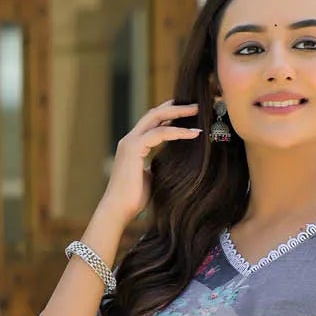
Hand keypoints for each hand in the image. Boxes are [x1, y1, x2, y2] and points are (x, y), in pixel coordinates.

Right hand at [101, 99, 201, 225]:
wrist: (119, 210)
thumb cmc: (133, 199)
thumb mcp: (150, 177)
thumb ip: (157, 166)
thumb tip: (172, 164)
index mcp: (133, 145)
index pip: (153, 122)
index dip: (170, 115)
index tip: (189, 114)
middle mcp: (130, 139)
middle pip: (154, 113)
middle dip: (176, 107)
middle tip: (196, 105)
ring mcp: (130, 142)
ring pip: (156, 117)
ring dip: (178, 113)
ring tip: (197, 111)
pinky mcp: (134, 148)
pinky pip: (159, 133)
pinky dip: (177, 132)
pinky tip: (193, 134)